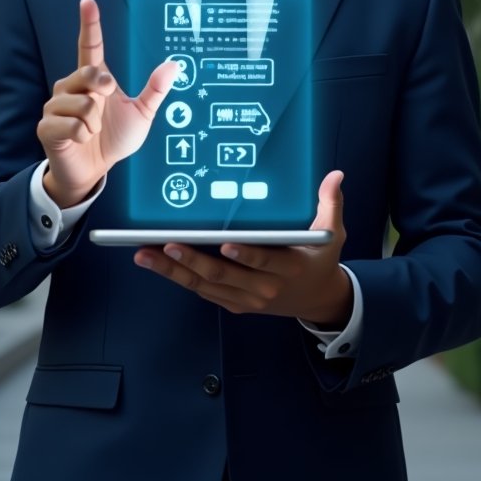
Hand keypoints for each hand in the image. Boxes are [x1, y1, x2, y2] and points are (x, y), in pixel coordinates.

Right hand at [38, 0, 177, 207]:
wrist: (94, 171)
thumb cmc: (113, 139)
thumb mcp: (141, 114)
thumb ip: (155, 90)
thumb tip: (174, 66)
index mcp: (93, 80)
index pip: (89, 46)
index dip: (89, 23)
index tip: (88, 2)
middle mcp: (71, 87)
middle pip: (88, 73)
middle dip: (102, 89)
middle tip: (104, 103)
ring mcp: (56, 105)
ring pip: (83, 104)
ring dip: (95, 122)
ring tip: (91, 130)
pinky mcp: (46, 126)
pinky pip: (71, 125)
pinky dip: (82, 135)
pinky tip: (80, 139)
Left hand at [134, 171, 351, 325]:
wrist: (318, 300)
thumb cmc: (320, 260)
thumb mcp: (332, 234)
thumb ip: (330, 204)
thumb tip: (335, 176)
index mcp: (289, 267)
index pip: (264, 261)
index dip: (245, 255)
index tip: (225, 243)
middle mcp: (264, 288)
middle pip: (223, 275)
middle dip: (193, 260)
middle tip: (168, 243)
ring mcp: (246, 299)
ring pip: (205, 286)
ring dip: (173, 271)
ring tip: (145, 254)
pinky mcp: (233, 304)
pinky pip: (202, 291)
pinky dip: (179, 278)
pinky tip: (156, 262)